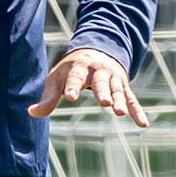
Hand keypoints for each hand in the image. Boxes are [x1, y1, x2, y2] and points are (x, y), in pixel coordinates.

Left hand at [28, 46, 149, 127]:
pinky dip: (138, 112)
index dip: (72, 86)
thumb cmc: (71, 70)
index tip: (70, 96)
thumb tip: (32, 113)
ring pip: (117, 90)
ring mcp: (113, 78)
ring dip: (120, 100)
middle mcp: (99, 71)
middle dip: (103, 91)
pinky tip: (143, 124)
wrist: (96, 51)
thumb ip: (48, 98)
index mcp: (79, 67)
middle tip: (104, 102)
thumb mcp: (57, 79)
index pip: (75, 77)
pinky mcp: (124, 87)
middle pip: (101, 82)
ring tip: (120, 112)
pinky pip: (132, 100)